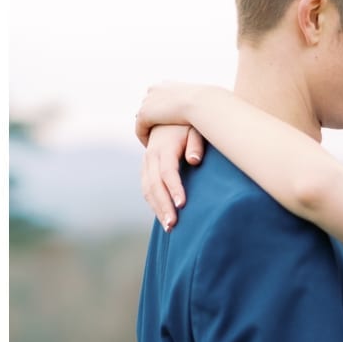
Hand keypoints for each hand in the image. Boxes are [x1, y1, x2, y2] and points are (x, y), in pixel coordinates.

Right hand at [135, 83, 213, 230]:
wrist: (171, 113)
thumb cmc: (190, 123)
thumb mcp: (197, 127)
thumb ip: (196, 143)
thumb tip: (193, 161)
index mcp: (164, 146)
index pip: (167, 172)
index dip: (174, 189)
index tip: (183, 205)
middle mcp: (151, 155)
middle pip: (154, 185)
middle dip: (163, 206)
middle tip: (173, 225)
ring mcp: (146, 162)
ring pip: (147, 189)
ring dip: (157, 208)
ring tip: (170, 228)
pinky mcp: (146, 167)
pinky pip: (146, 188)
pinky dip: (154, 203)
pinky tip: (163, 216)